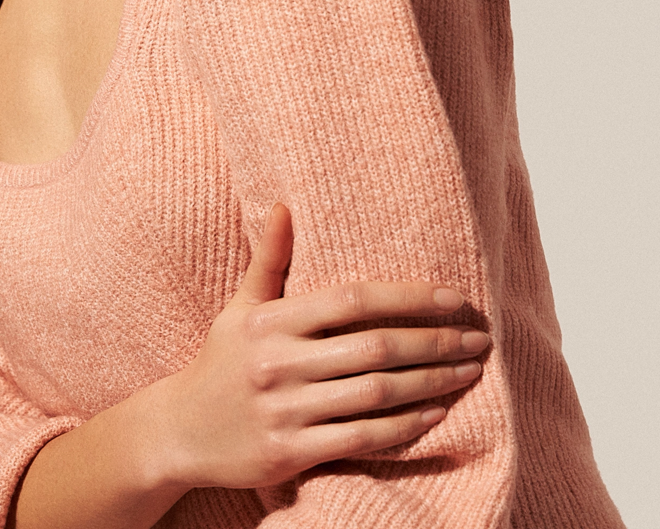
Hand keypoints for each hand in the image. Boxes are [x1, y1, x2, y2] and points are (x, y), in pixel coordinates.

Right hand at [149, 204, 488, 492]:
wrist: (181, 432)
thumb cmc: (220, 363)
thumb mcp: (239, 309)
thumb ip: (269, 261)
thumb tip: (285, 206)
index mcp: (270, 321)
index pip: (351, 300)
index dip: (407, 298)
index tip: (453, 299)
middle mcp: (278, 363)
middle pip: (374, 348)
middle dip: (434, 342)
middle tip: (478, 339)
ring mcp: (286, 410)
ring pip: (376, 394)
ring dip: (431, 383)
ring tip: (468, 372)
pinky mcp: (291, 452)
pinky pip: (363, 438)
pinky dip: (405, 427)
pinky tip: (435, 414)